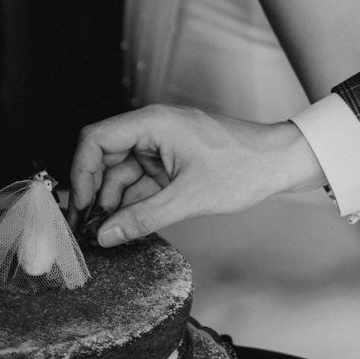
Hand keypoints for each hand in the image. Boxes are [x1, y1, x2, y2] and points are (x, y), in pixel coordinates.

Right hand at [68, 105, 323, 245]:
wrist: (280, 163)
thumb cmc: (243, 167)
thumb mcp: (189, 198)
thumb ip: (143, 217)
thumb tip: (106, 235)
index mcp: (153, 123)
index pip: (96, 139)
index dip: (81, 172)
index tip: (79, 205)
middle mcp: (152, 129)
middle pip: (105, 157)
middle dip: (95, 192)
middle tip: (88, 227)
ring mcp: (162, 146)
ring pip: (122, 173)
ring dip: (115, 202)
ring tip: (108, 234)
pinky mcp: (172, 162)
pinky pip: (142, 180)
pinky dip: (134, 202)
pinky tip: (129, 226)